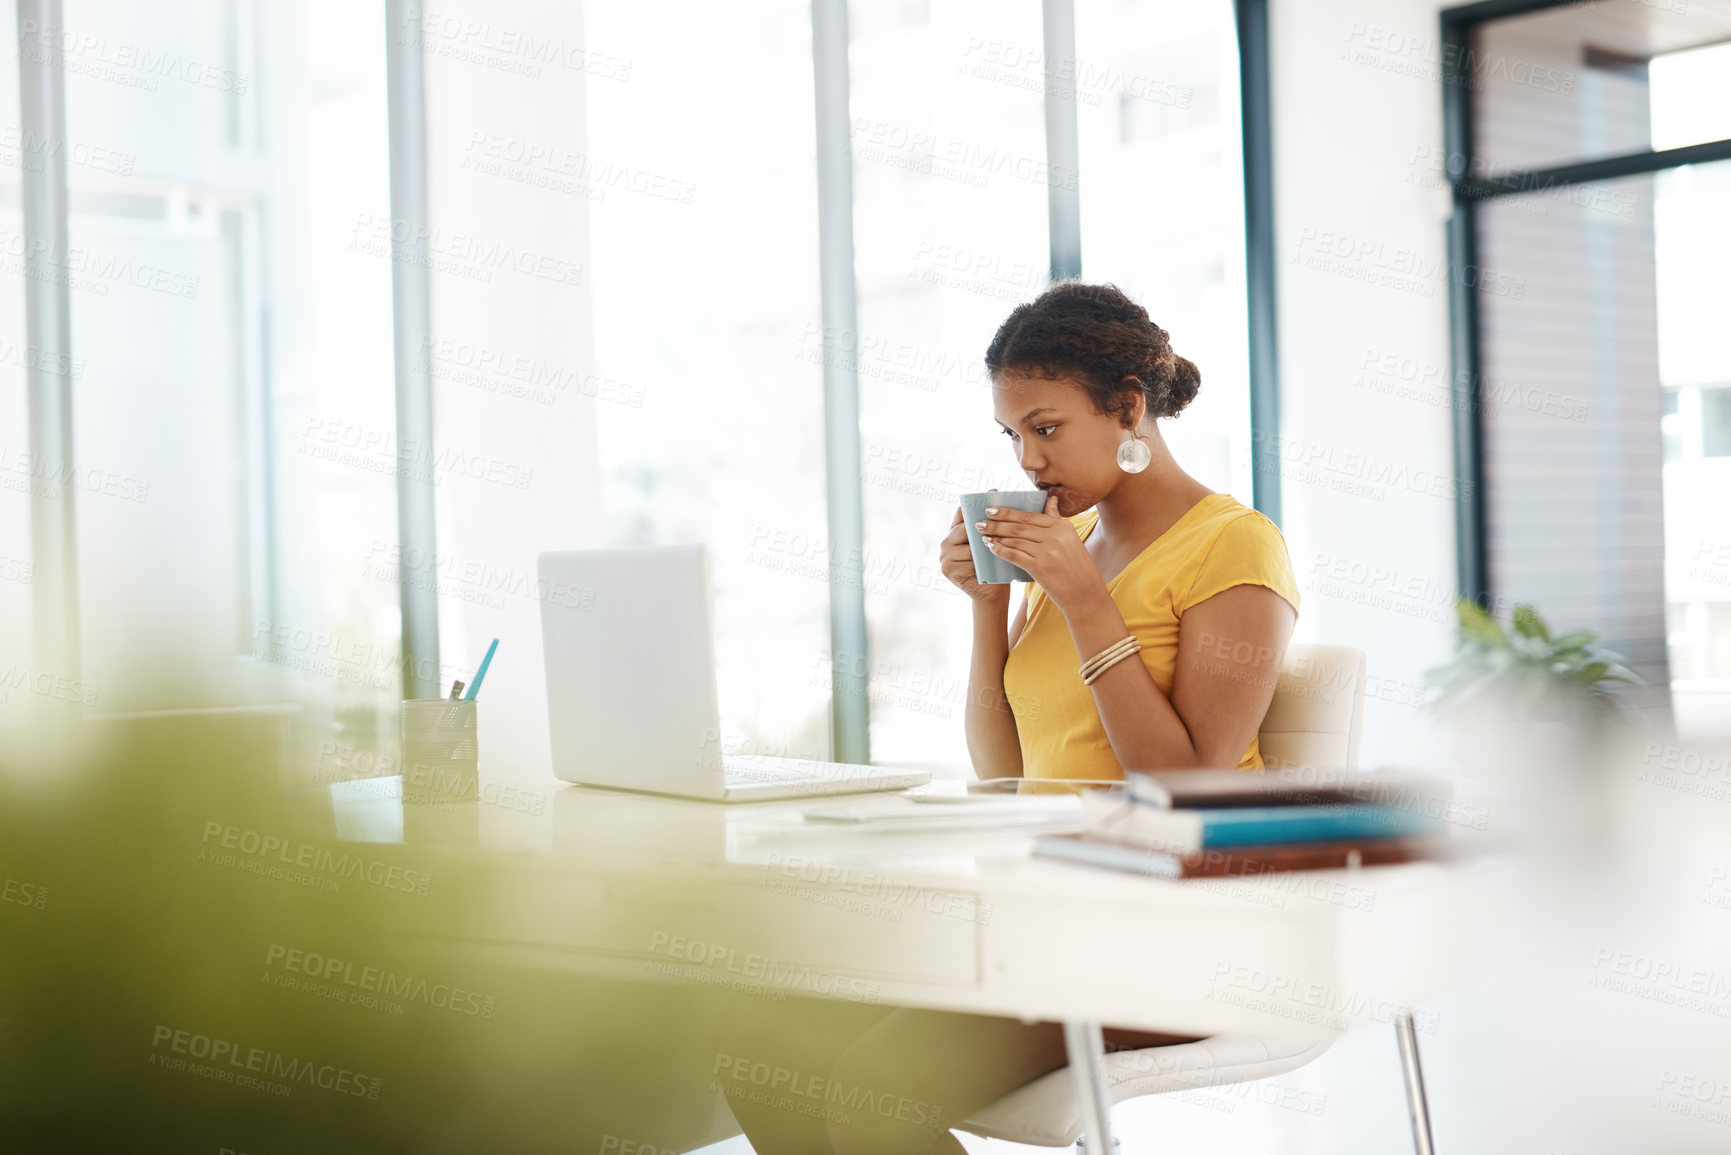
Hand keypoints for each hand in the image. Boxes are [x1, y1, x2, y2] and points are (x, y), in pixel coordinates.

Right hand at [940, 501, 1008, 607]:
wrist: (992, 593)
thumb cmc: (996, 565)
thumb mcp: (994, 542)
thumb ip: (992, 525)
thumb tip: (1003, 500)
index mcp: (956, 531)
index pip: (963, 511)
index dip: (977, 502)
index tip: (993, 492)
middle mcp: (946, 541)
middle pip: (965, 528)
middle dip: (983, 527)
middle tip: (1002, 524)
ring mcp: (944, 555)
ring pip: (968, 545)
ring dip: (984, 547)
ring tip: (1001, 547)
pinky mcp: (946, 569)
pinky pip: (967, 561)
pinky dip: (979, 563)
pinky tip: (989, 563)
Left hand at [976, 492, 1103, 611]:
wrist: (1085, 595)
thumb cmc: (1077, 568)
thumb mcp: (1071, 539)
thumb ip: (1056, 519)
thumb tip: (1051, 499)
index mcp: (1063, 526)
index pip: (1030, 516)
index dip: (1008, 512)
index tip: (992, 509)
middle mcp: (1056, 536)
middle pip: (1019, 526)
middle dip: (997, 523)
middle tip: (980, 521)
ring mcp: (1048, 551)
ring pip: (1015, 540)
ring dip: (996, 536)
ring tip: (983, 535)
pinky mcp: (1040, 567)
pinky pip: (1015, 555)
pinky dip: (1001, 550)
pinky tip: (991, 548)